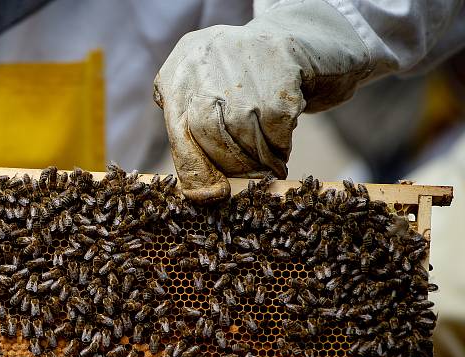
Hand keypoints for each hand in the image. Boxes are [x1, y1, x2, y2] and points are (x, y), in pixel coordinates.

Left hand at [154, 0, 370, 202]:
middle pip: (209, 134)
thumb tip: (194, 181)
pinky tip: (281, 147)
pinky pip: (276, 128)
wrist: (301, 37)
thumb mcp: (204, 86)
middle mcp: (204, 62)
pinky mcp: (279, 70)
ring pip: (243, 134)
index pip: (178, 131)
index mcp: (180, 71)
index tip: (209, 196)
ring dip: (257, 161)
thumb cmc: (244, 77)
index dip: (192, 169)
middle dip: (229, 166)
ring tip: (266, 168)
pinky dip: (279, 147)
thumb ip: (188, 122)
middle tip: (245, 181)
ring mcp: (242, 64)